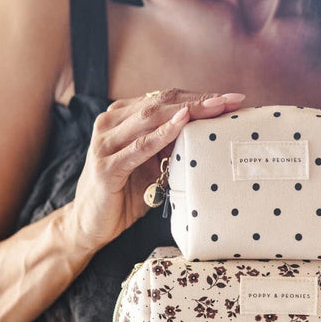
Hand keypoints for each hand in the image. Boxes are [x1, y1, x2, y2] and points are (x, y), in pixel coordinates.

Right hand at [67, 88, 246, 252]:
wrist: (89, 224)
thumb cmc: (124, 194)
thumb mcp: (152, 165)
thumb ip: (170, 147)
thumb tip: (208, 136)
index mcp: (122, 117)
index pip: (165, 99)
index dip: (198, 97)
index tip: (231, 99)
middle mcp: (110, 123)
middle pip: (161, 103)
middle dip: (199, 100)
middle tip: (231, 101)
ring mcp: (106, 143)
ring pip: (151, 118)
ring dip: (188, 112)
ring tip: (216, 107)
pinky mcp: (107, 166)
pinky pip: (140, 147)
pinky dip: (163, 134)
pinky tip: (183, 123)